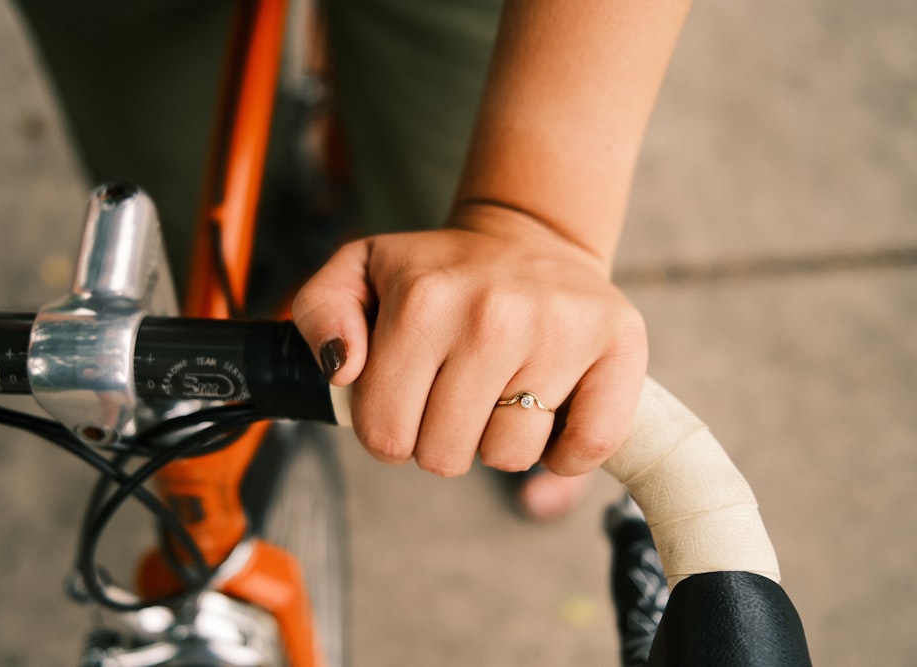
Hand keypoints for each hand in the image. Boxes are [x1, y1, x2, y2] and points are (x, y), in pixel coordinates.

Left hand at [293, 203, 646, 476]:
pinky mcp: (619, 346)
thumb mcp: (360, 271)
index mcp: (424, 301)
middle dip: (438, 439)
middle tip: (452, 396)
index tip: (403, 403)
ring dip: (497, 439)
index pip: (385, 435)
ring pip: (510, 457)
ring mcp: (561, 330)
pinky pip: (585, 449)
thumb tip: (344, 369)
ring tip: (499, 391)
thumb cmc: (439, 271)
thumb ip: (320, 312)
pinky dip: (564, 451)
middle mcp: (494, 315)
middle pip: (445, 457)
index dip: (387, 432)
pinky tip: (548, 414)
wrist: (530, 239)